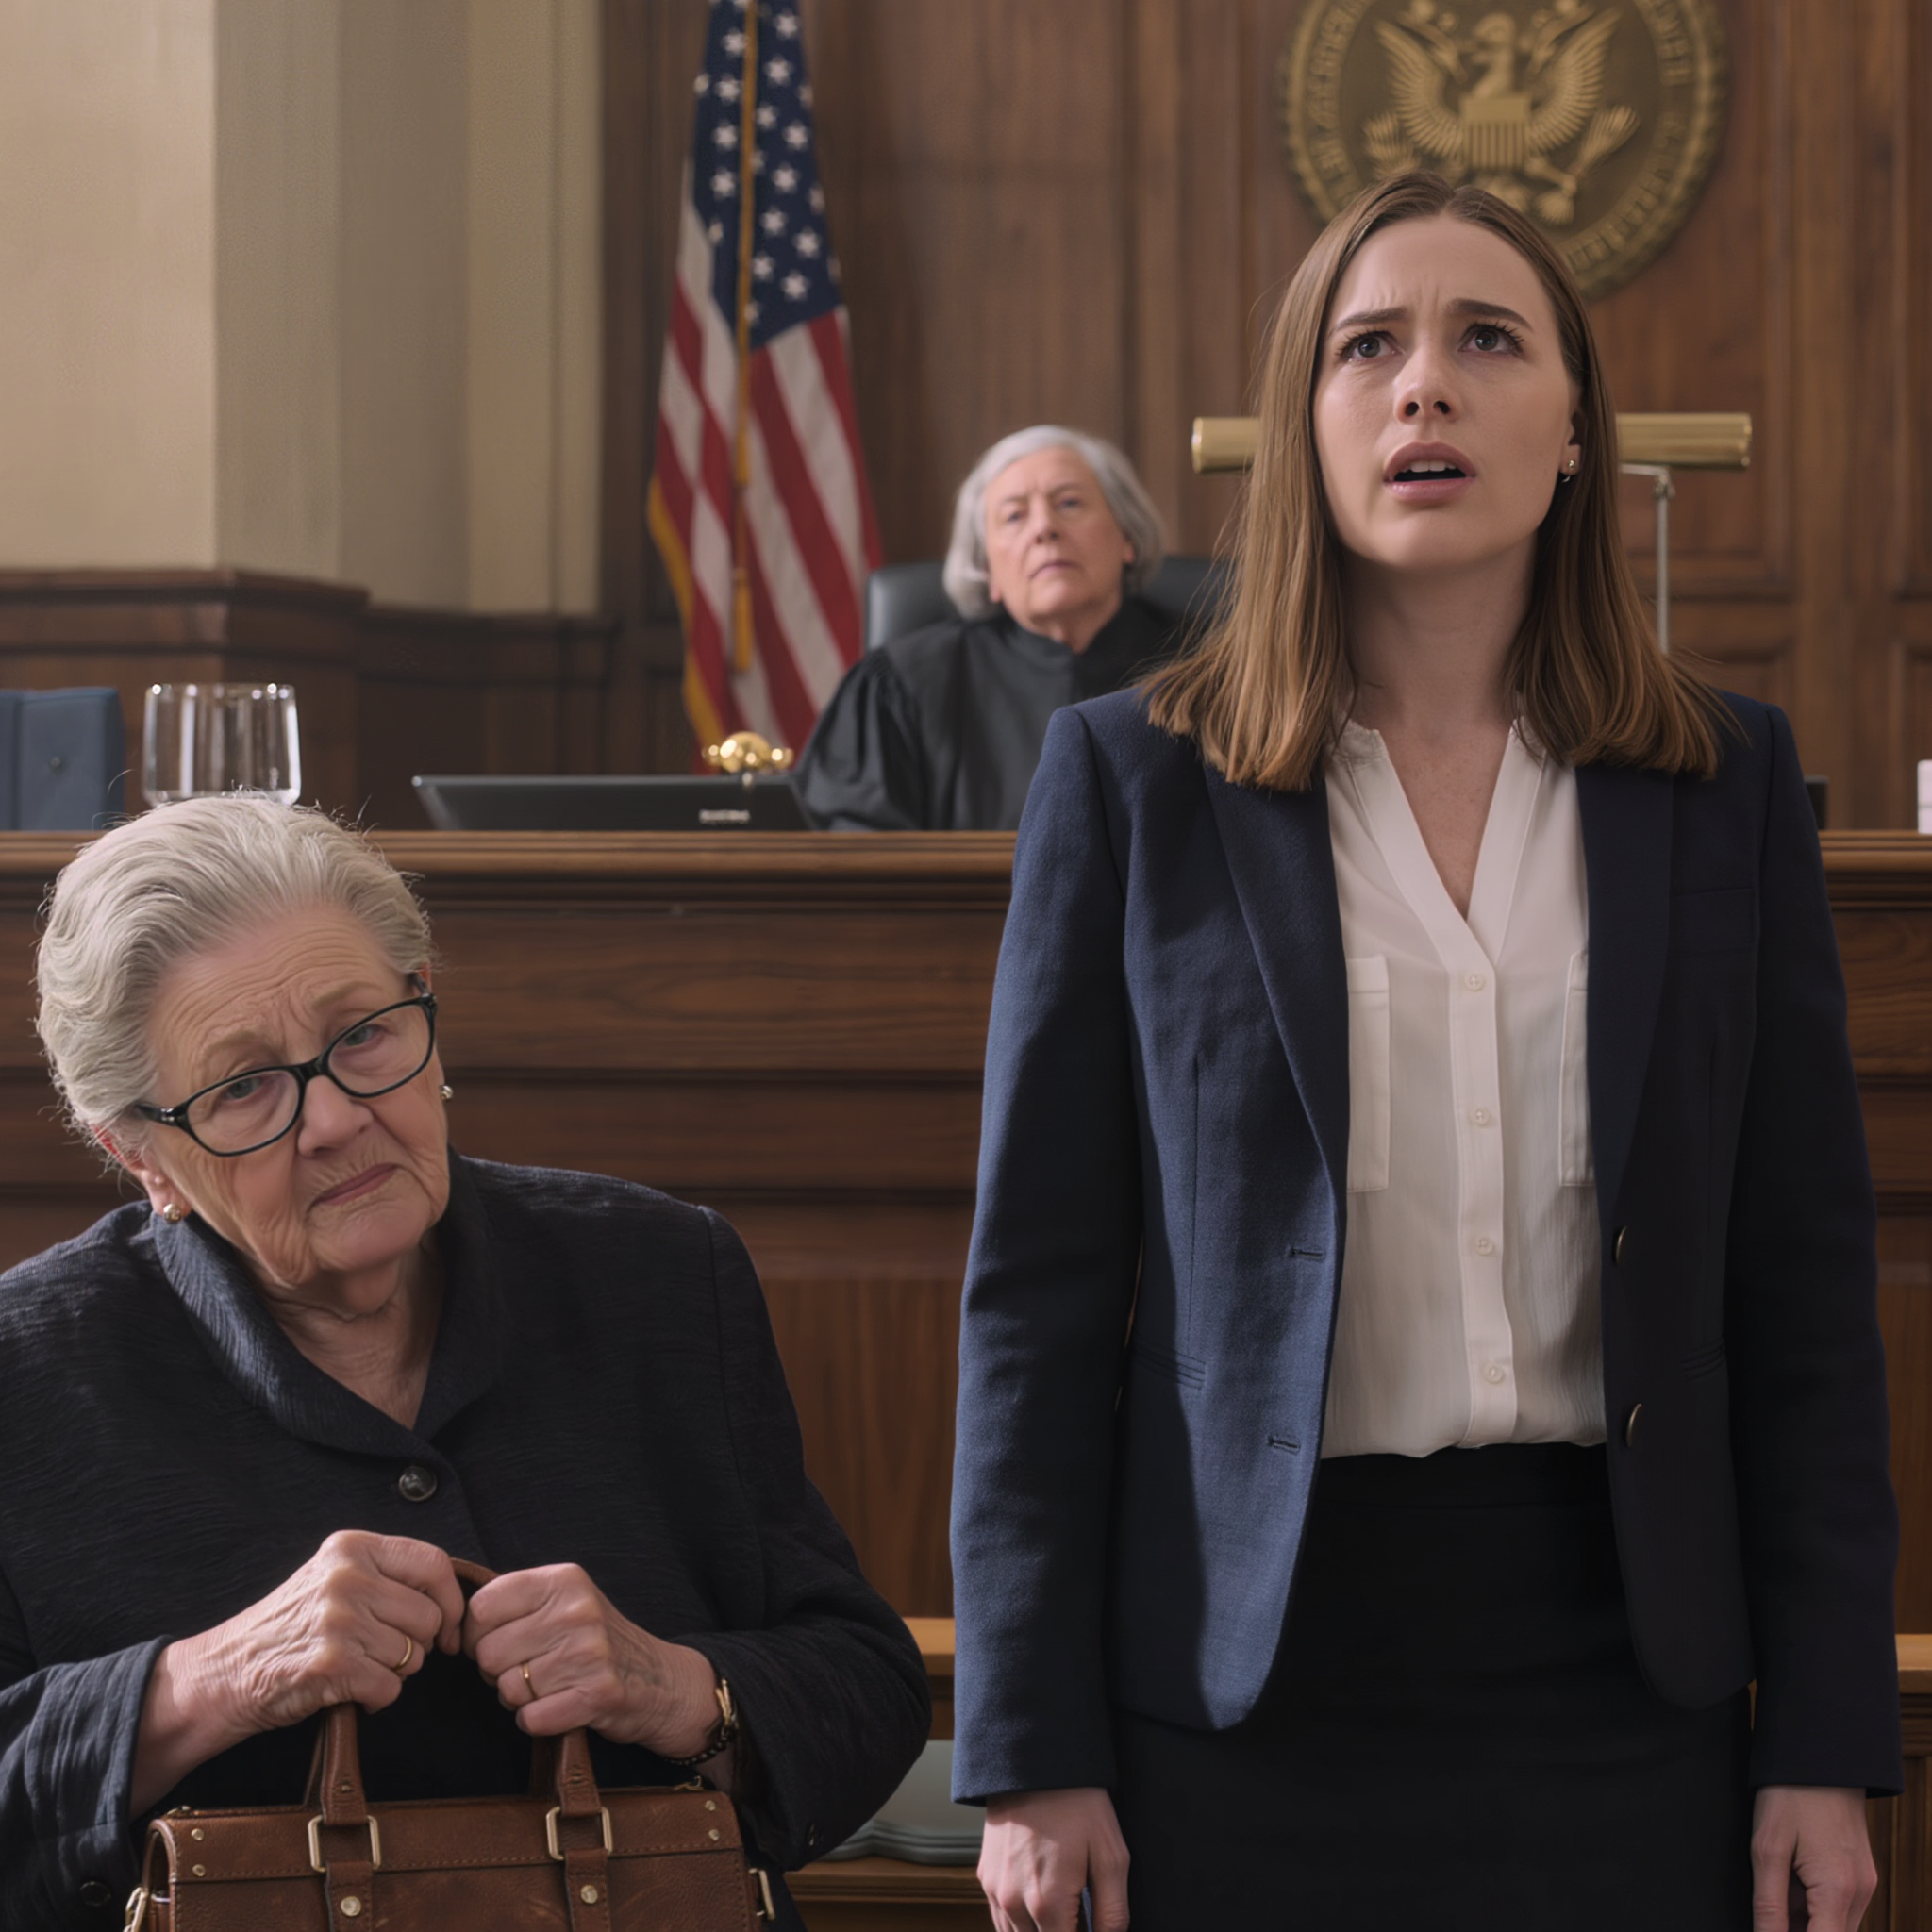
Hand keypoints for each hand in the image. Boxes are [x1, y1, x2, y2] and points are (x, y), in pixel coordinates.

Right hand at [134, 1531, 463, 1813]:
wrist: (225, 1672)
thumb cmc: (289, 1628)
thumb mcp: (333, 1577)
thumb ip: (385, 1574)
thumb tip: (451, 1595)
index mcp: (351, 1547)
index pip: (432, 1563)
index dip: (451, 1600)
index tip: (450, 1627)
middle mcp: (347, 1577)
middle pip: (428, 1615)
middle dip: (419, 1644)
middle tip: (388, 1654)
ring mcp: (339, 1620)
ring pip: (412, 1654)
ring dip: (396, 1672)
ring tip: (361, 1668)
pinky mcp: (332, 1664)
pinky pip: (390, 1687)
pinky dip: (379, 1698)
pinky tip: (354, 1691)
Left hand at [464, 1562, 719, 1758]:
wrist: (660, 1679)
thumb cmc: (596, 1641)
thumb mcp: (564, 1600)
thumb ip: (515, 1600)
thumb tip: (450, 1622)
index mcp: (563, 1580)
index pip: (482, 1607)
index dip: (475, 1635)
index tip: (493, 1643)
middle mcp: (577, 1610)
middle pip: (488, 1653)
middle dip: (496, 1671)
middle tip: (525, 1669)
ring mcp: (590, 1652)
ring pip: (508, 1689)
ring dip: (518, 1698)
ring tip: (547, 1686)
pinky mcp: (598, 1694)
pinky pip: (531, 1718)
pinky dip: (536, 1720)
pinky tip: (558, 1707)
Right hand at [980, 1787, 1128, 1931]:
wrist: (1037, 1761)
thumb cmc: (1077, 1805)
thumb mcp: (1111, 1857)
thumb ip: (1113, 1912)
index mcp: (1047, 1905)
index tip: (1090, 1926)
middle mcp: (1014, 1904)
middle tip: (1081, 1915)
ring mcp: (995, 1891)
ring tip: (1063, 1911)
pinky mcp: (986, 1876)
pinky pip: (1001, 1918)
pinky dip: (1020, 1922)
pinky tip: (1040, 1903)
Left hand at [1752, 1785, 1876, 1930]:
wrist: (1821, 1754)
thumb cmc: (1791, 1794)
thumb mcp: (1767, 1848)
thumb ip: (1769, 1904)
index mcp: (1838, 1891)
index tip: (1770, 1930)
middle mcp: (1859, 1895)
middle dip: (1795, 1930)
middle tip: (1769, 1903)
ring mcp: (1863, 1884)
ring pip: (1832, 1924)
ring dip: (1803, 1918)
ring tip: (1779, 1879)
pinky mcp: (1860, 1875)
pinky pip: (1837, 1906)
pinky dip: (1812, 1903)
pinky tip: (1790, 1877)